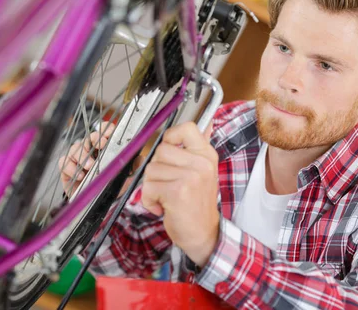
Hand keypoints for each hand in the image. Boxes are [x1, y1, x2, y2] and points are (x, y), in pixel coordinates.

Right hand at [59, 122, 136, 197]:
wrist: (97, 201)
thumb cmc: (109, 183)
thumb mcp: (125, 175)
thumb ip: (133, 166)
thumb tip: (140, 158)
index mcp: (104, 147)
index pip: (104, 131)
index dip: (106, 129)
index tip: (111, 131)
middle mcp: (90, 149)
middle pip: (90, 137)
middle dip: (96, 139)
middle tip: (102, 144)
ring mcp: (77, 158)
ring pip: (76, 148)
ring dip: (83, 156)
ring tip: (90, 166)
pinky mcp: (67, 168)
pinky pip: (64, 162)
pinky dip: (71, 168)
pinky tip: (80, 175)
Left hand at [141, 121, 218, 266]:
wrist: (203, 234)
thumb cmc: (197, 204)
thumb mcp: (204, 172)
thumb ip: (200, 147)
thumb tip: (208, 123)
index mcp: (207, 155)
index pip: (187, 128)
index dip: (171, 137)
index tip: (171, 152)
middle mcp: (201, 163)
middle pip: (161, 150)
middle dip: (157, 169)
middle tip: (169, 184)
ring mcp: (191, 177)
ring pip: (151, 169)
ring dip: (152, 187)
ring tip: (167, 197)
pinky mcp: (177, 191)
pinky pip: (149, 187)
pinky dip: (150, 201)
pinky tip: (163, 207)